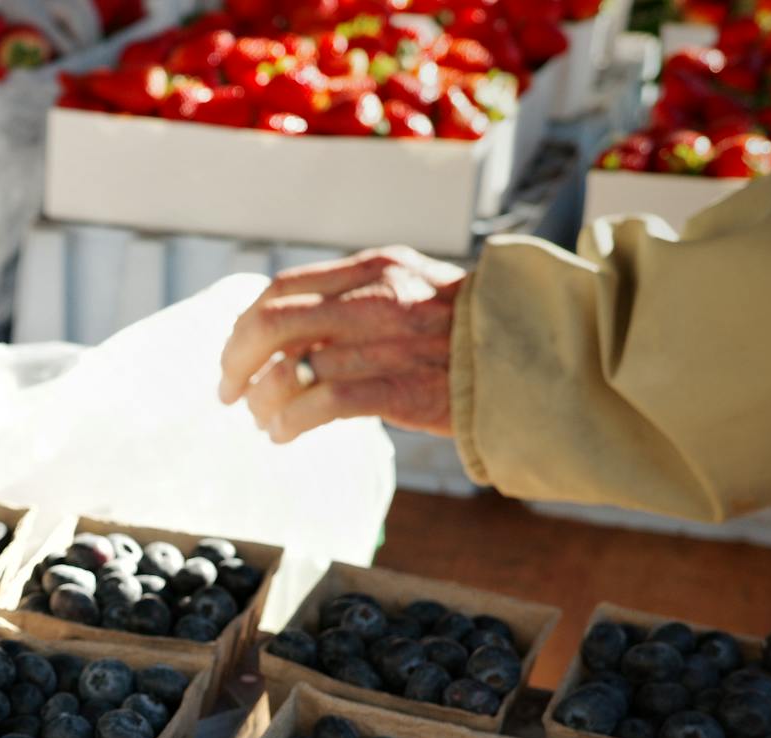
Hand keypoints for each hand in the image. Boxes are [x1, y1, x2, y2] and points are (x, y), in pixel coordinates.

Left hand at [218, 246, 465, 444]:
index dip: (245, 325)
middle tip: (228, 392)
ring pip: (292, 369)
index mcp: (375, 268)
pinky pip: (322, 403)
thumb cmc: (471, 331)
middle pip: (272, 325)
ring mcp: (388, 343)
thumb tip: (291, 329)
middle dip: (236, 362)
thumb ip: (358, 298)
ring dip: (263, 402)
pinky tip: (283, 435)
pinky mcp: (401, 389)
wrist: (542, 354)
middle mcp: (376, 298)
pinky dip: (289, 422)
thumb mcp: (415, 289)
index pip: (282, 289)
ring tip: (263, 421)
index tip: (234, 355)